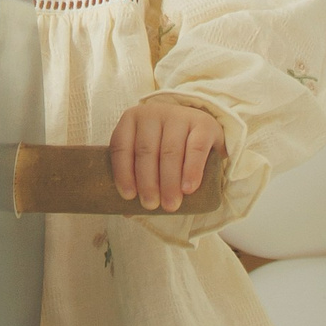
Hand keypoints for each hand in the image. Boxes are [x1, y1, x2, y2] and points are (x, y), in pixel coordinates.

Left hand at [109, 96, 223, 213]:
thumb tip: (127, 212)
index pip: (121, 146)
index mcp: (132, 119)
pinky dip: (192, 170)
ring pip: (170, 151)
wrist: (201, 130)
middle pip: (146, 151)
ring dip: (169, 181)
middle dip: (148, 182)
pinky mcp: (203, 123)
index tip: (128, 196)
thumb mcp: (149, 156)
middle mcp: (154, 113)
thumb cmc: (167, 148)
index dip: (123, 172)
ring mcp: (179, 116)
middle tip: (151, 205)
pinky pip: (196, 149)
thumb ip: (138, 177)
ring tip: (170, 204)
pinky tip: (188, 188)